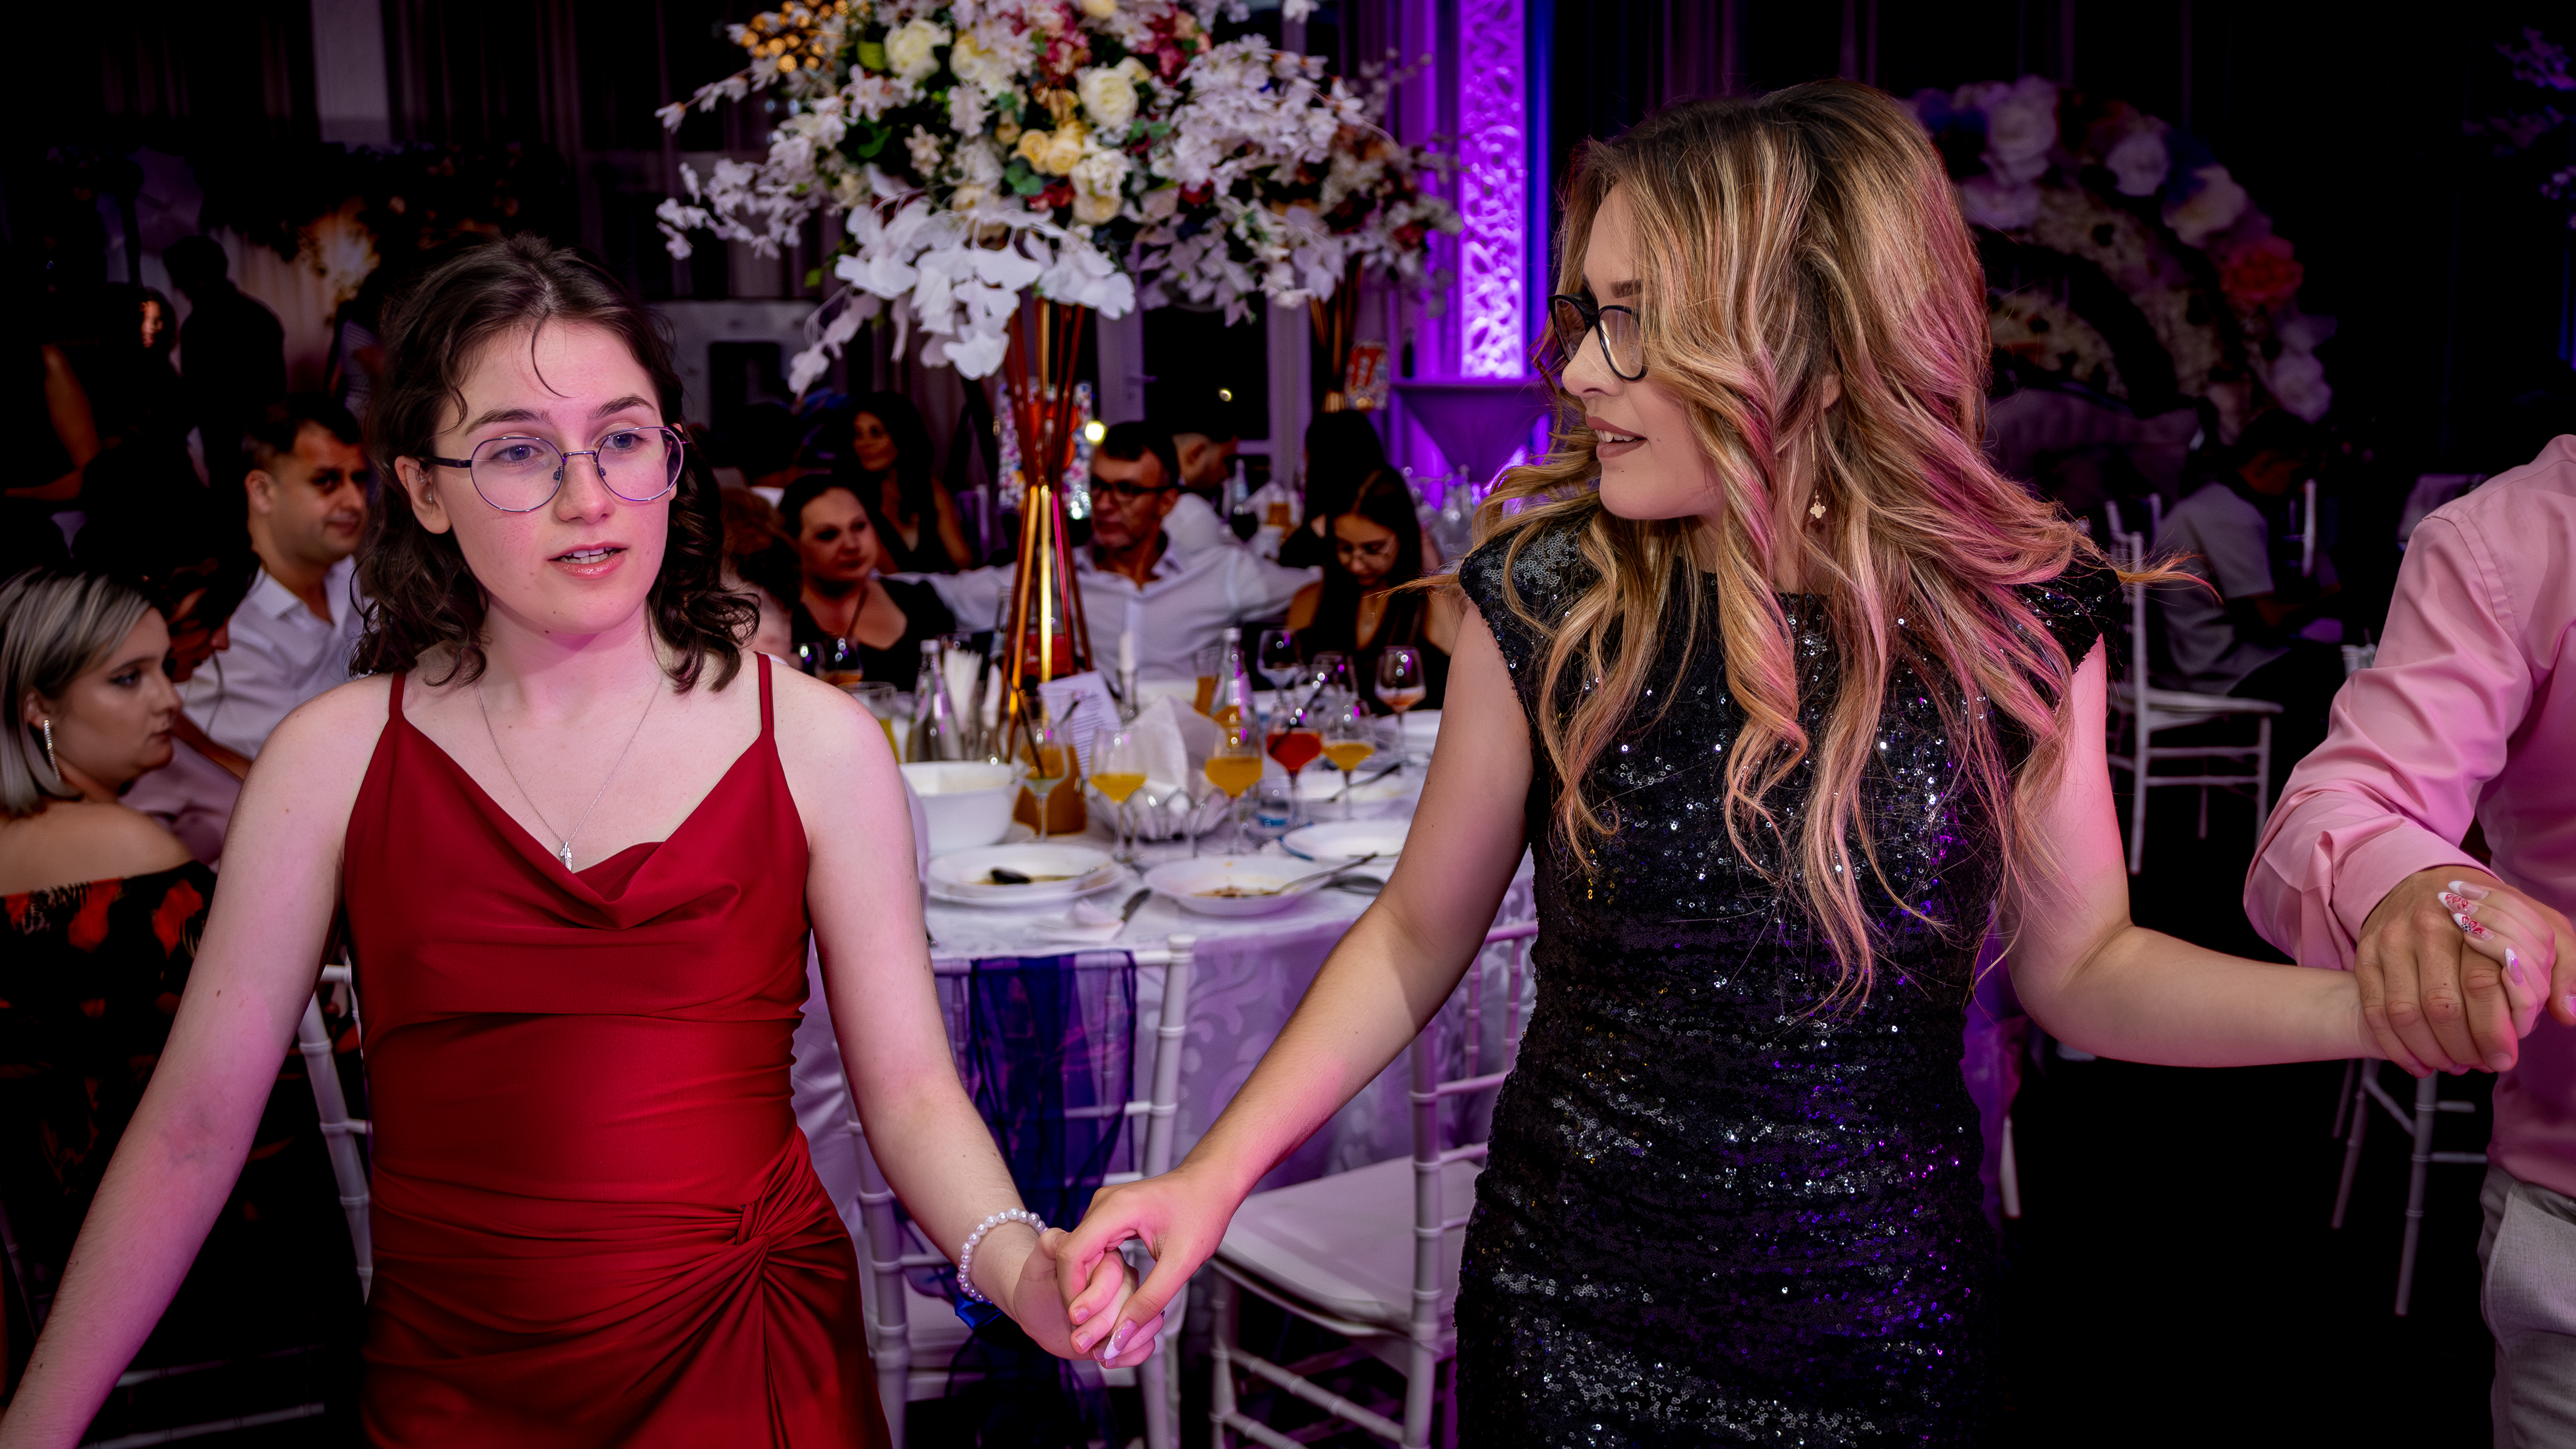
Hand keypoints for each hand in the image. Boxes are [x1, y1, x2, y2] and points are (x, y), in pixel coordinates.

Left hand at [983, 1225, 1164, 1369]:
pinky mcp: (1131, 1326)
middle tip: (1078, 1341)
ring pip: (1149, 1321)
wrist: (1040, 1311)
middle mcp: (1124, 1278)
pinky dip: (1133, 1354)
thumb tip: (1064, 1238)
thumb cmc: (1037, 1284)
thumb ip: (1049, 1245)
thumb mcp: (1036, 1264)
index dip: (1096, 1299)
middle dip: (1104, 1327)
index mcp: (1105, 1256)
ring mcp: (1131, 1303)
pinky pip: (1148, 1341)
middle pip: (1132, 1303)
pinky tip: (1108, 1358)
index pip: (1114, 1275)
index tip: (1073, 1315)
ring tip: (1096, 1353)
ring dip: (1123, 1344)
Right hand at [1056, 1165, 1238, 1363]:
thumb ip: (1151, 1300)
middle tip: (1091, 1327)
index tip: (1082, 1321)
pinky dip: (1098, 1276)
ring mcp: (1104, 1210)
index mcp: (1116, 1208)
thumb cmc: (1203, 1210)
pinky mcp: (1110, 1218)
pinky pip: (1093, 1251)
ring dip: (1088, 1286)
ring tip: (1102, 1317)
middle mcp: (1103, 1205)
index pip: (1071, 1253)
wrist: (1212, 1183)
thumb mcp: (1182, 1262)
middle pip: (1072, 1256)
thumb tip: (1122, 1335)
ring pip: (1080, 1256)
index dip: (1071, 1291)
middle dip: (1078, 1293)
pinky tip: (1111, 1296)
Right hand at [2355, 868, 2573, 1075]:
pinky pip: (2375, 1011)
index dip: (2494, 1029)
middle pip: (2442, 1005)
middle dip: (2463, 1047)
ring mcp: (2390, 943)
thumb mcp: (2540, 927)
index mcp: (2473, 919)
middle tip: (2479, 1065)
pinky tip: (2419, 1062)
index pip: (2481, 984)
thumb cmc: (2489, 913)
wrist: (2424, 881)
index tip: (2505, 1057)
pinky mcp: (2366, 957)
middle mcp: (2426, 928)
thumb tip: (2566, 1012)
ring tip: (2452, 1064)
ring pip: (2404, 1013)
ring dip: (2429, 1050)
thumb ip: (2562, 968)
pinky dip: (2395, 1046)